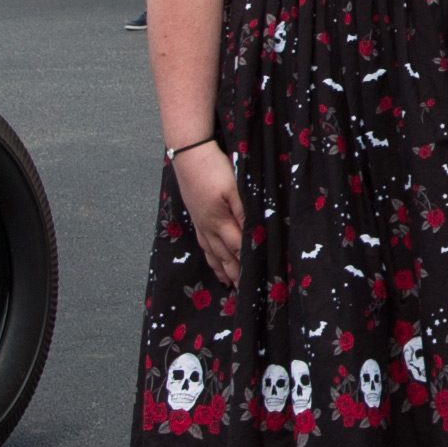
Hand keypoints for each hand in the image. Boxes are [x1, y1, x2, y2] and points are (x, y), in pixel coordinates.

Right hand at [173, 141, 244, 286]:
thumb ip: (244, 211)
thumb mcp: (234, 188)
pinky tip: (214, 262)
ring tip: (231, 285)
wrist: (189, 154)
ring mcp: (201, 223)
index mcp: (220, 221)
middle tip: (247, 293)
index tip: (258, 280)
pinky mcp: (196, 217)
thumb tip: (254, 232)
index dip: (249, 265)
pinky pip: (204, 244)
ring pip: (213, 253)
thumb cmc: (214, 168)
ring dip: (223, 269)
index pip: (239, 249)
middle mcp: (209, 227)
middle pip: (226, 256)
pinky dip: (210, 257)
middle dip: (237, 274)